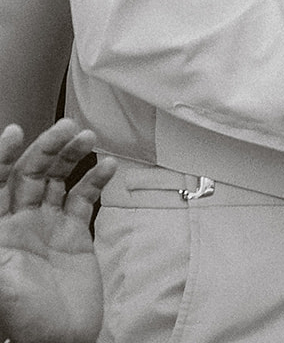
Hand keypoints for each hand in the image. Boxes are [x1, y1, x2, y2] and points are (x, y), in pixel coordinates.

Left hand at [0, 119, 115, 342]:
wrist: (61, 342)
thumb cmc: (24, 320)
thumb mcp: (2, 283)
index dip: (3, 156)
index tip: (15, 133)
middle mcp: (21, 222)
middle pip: (32, 173)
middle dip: (48, 147)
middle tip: (67, 128)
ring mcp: (49, 225)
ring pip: (59, 178)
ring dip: (72, 155)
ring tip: (87, 137)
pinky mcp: (75, 233)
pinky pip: (84, 198)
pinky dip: (97, 179)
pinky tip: (107, 166)